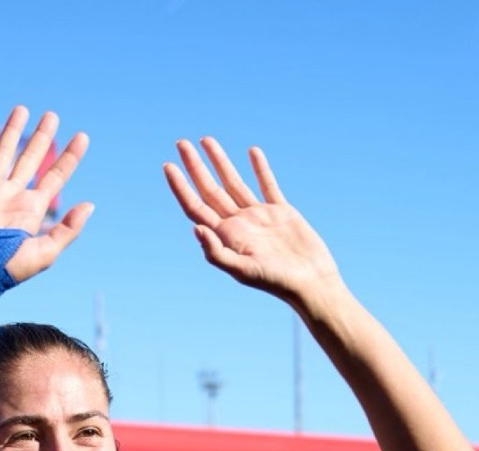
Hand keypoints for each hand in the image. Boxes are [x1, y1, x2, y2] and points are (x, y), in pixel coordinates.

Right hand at [0, 106, 92, 281]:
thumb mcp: (45, 253)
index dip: (69, 158)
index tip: (82, 137)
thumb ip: (67, 230)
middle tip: (52, 116)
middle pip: (30, 159)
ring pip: (2, 153)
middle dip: (41, 138)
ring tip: (22, 109)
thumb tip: (90, 205)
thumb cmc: (8, 269)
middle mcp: (12, 196)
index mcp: (32, 210)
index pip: (55, 177)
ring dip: (11, 131)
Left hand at [163, 138, 338, 304]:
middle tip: (181, 143)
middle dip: (195, 167)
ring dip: (220, 161)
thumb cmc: (276, 281)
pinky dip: (259, 168)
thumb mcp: (242, 270)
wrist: (310, 282)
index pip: (196, 207)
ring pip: (234, 182)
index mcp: (225, 237)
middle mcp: (238, 225)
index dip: (180, 187)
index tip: (168, 165)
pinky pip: (267, 184)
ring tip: (206, 140)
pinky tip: (251, 151)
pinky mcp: (280, 211)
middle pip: (209, 190)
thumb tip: (196, 228)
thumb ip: (216, 252)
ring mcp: (258, 217)